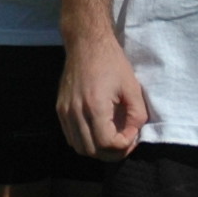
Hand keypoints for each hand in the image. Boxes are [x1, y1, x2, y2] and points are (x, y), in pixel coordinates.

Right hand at [58, 34, 151, 161]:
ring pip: (79, 148)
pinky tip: (98, 131)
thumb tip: (133, 134)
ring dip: (98, 150)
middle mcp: (75, 112)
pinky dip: (85, 141)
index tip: (133, 134)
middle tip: (125, 142)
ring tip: (112, 139)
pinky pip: (71, 137)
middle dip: (112, 153)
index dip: (124, 146)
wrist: (86, 44)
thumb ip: (137, 115)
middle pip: (92, 151)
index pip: (107, 144)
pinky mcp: (60, 109)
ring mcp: (64, 112)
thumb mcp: (132, 87)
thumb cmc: (112, 62)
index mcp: (94, 106)